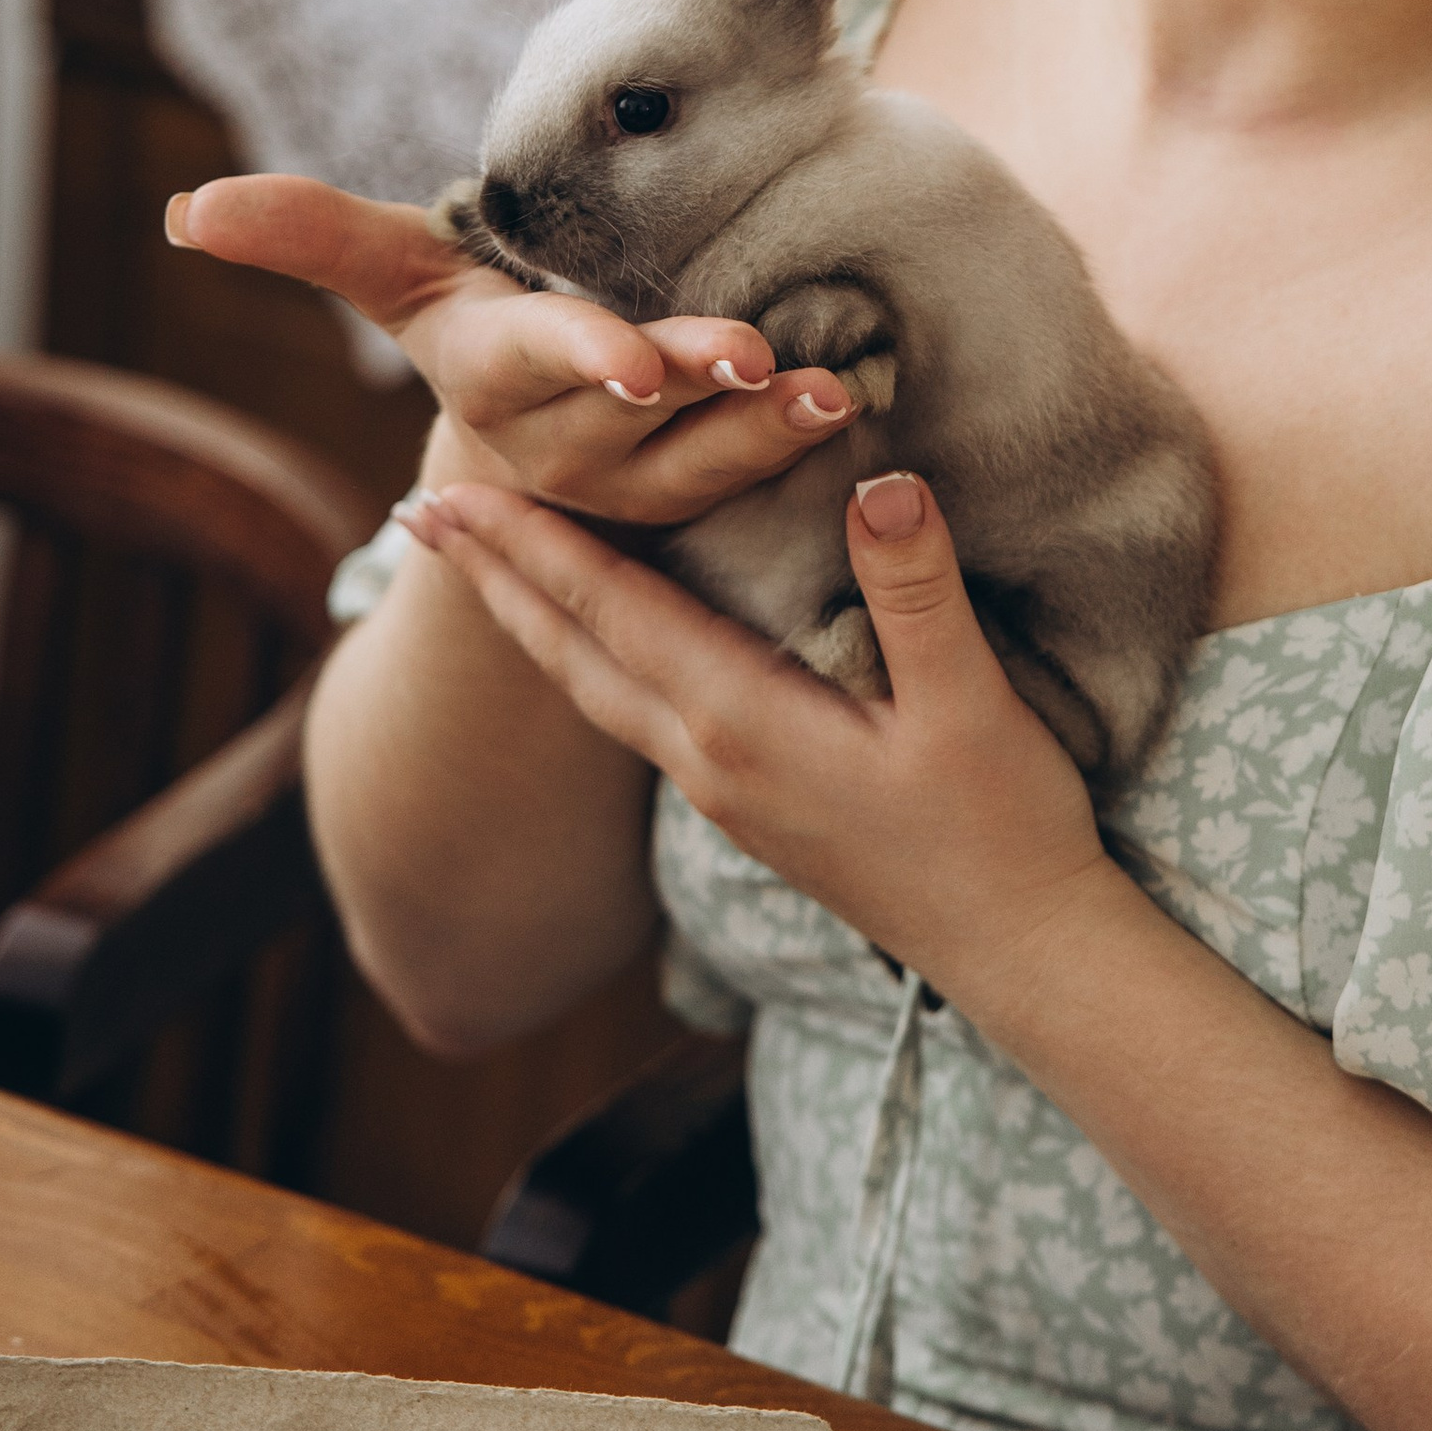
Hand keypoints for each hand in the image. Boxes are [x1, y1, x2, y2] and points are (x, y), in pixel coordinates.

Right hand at [165, 173, 857, 526]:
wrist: (526, 421)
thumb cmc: (466, 315)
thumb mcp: (394, 268)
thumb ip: (308, 233)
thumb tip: (186, 211)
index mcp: (490, 371)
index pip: (533, 358)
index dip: (582, 357)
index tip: (634, 361)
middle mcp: (557, 440)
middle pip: (634, 415)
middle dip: (698, 385)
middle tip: (759, 356)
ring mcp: (626, 483)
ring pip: (703, 462)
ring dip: (768, 430)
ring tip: (831, 387)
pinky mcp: (687, 502)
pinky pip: (749, 484)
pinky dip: (799, 450)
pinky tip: (854, 408)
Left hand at [402, 466, 1116, 1010]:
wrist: (1020, 951)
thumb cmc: (1000, 826)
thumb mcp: (970, 701)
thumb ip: (917, 590)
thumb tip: (879, 479)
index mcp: (742, 723)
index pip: (613, 615)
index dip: (531, 548)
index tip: (451, 494)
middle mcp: (708, 760)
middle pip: (572, 655)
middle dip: (495, 582)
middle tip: (412, 518)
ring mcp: (722, 792)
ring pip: (597, 690)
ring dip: (532, 622)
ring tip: (482, 570)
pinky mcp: (749, 806)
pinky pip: (638, 714)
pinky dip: (592, 657)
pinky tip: (598, 640)